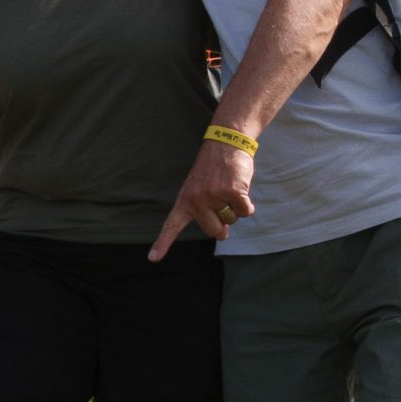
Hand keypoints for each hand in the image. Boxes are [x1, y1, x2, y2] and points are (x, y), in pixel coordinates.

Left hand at [147, 140, 255, 260]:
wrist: (226, 141)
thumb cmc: (214, 169)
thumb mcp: (201, 189)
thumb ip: (206, 211)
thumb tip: (223, 235)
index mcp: (185, 201)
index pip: (171, 226)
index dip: (162, 244)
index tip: (153, 259)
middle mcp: (196, 200)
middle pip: (214, 231)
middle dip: (224, 223)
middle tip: (223, 201)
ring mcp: (213, 196)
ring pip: (232, 220)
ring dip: (236, 208)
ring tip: (229, 187)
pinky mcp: (232, 192)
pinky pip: (245, 212)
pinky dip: (248, 204)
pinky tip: (241, 187)